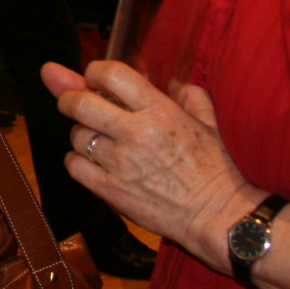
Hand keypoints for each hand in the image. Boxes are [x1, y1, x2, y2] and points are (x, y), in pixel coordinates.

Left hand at [41, 59, 257, 267]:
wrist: (220, 217)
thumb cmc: (219, 171)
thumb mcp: (210, 125)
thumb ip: (191, 97)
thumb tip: (175, 83)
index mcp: (160, 111)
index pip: (112, 75)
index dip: (94, 71)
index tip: (92, 76)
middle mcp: (136, 133)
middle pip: (79, 103)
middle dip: (69, 98)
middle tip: (72, 101)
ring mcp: (121, 163)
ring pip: (77, 136)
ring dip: (81, 134)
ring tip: (97, 140)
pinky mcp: (111, 191)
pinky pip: (74, 166)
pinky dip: (77, 161)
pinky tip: (92, 162)